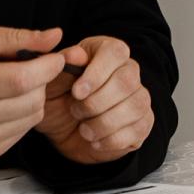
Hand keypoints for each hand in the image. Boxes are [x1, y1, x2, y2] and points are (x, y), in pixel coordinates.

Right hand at [0, 24, 69, 162]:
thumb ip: (15, 38)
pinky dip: (20, 116)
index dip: (48, 66)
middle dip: (39, 81)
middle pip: (32, 101)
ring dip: (31, 99)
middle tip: (23, 70)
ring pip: (32, 118)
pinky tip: (0, 105)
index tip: (54, 57)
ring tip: (7, 87)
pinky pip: (21, 133)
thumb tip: (54, 38)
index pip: (22, 80)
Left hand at [34, 36, 153, 163]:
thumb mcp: (49, 86)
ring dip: (103, 123)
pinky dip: (112, 139)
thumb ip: (60, 69)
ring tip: (84, 129)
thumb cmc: (56, 101)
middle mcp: (128, 70)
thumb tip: (76, 55)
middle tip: (75, 111)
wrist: (62, 133)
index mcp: (106, 53)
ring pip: (135, 106)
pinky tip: (95, 141)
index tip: (77, 92)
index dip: (97, 73)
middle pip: (126, 81)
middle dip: (96, 103)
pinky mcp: (144, 122)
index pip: (115, 52)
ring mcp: (139, 96)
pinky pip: (138, 129)